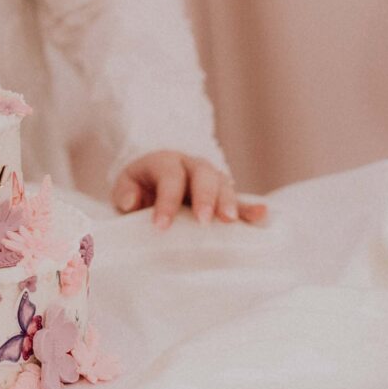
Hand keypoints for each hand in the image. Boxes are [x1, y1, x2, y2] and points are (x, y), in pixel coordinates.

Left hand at [112, 152, 267, 228]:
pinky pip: (240, 199)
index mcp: (165, 162)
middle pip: (203, 176)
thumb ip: (125, 192)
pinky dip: (250, 207)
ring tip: (229, 220)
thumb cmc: (139, 188)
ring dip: (228, 202)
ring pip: (223, 184)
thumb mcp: (126, 186)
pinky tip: (262, 214)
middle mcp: (192, 165)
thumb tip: (131, 201)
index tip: (161, 227)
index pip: (169, 178)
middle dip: (204, 198)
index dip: (166, 202)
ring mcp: (211, 178)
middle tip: (203, 221)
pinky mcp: (223, 194)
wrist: (154, 181)